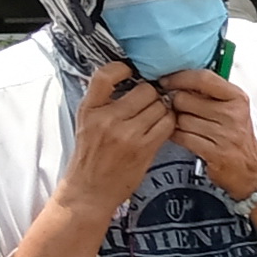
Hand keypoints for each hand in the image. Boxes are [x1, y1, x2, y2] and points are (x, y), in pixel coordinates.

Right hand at [59, 61, 174, 209]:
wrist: (90, 189)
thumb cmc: (91, 156)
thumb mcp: (87, 122)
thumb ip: (103, 101)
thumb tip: (128, 81)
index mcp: (90, 109)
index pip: (104, 75)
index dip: (122, 68)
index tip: (130, 71)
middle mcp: (107, 119)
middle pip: (144, 90)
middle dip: (151, 94)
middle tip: (149, 102)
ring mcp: (127, 134)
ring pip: (160, 106)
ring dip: (163, 109)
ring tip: (154, 116)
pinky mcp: (144, 148)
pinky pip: (168, 124)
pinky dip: (169, 122)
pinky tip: (161, 126)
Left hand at [158, 70, 256, 201]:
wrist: (249, 169)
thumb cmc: (235, 134)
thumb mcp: (231, 107)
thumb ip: (208, 91)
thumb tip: (177, 78)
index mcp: (237, 98)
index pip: (203, 79)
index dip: (179, 77)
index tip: (165, 81)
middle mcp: (233, 114)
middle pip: (185, 99)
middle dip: (176, 104)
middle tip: (179, 109)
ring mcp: (225, 135)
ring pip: (180, 119)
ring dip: (176, 122)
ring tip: (185, 125)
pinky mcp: (214, 152)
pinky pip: (181, 137)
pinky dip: (176, 135)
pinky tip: (182, 135)